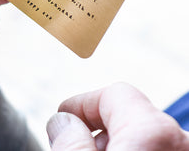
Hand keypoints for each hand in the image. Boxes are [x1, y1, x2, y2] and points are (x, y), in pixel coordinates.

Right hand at [46, 83, 188, 150]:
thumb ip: (69, 140)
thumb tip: (61, 122)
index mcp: (154, 132)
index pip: (113, 93)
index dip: (82, 103)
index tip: (64, 115)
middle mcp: (180, 142)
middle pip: (130, 115)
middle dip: (97, 126)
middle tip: (74, 143)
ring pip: (145, 137)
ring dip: (116, 142)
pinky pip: (158, 150)